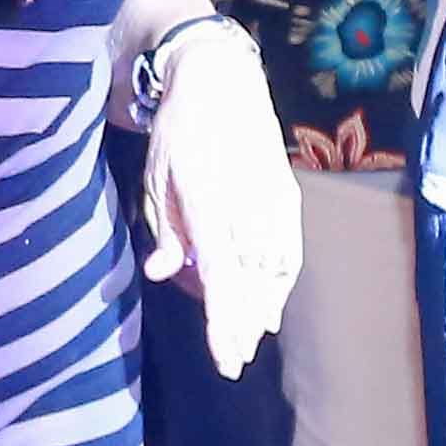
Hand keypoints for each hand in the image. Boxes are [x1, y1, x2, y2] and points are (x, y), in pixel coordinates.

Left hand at [136, 34, 301, 371]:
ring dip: (261, 309)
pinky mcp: (287, 195)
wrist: (222, 82)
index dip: (222, 321)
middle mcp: (247, 203)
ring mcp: (273, 199)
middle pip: (250, 281)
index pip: (219, 274)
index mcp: (207, 198)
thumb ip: (165, 229)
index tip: (224, 357)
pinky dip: (280, 282)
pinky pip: (289, 251)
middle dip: (241, 326)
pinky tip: (269, 305)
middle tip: (232, 362)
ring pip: (274, 271)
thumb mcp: (157, 176)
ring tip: (247, 342)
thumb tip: (162, 273)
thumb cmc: (179, 131)